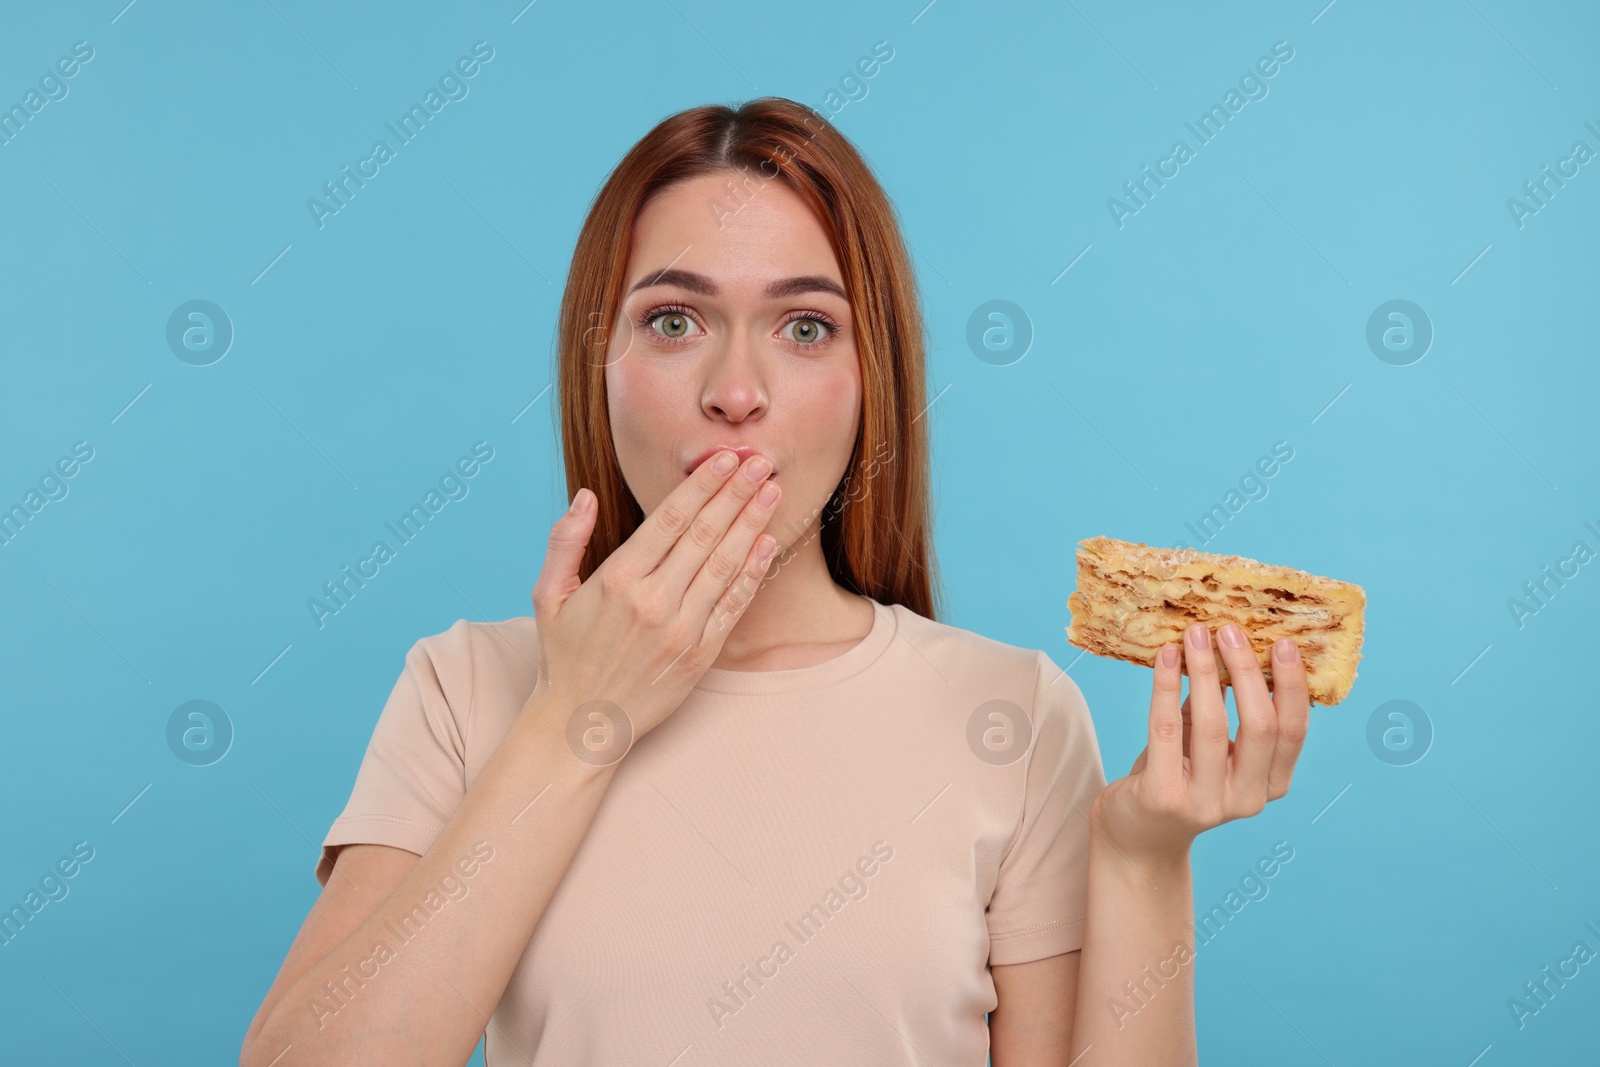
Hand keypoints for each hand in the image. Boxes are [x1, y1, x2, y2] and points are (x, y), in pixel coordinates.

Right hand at [527, 449, 781, 748]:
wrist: (582, 724)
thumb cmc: (564, 656)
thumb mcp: (548, 595)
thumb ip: (565, 541)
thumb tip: (586, 496)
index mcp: (617, 579)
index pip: (671, 518)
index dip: (703, 484)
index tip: (725, 459)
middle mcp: (653, 601)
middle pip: (706, 534)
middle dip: (736, 493)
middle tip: (760, 463)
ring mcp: (681, 629)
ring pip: (725, 565)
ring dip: (752, 524)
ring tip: (771, 492)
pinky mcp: (700, 654)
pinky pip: (733, 605)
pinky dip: (752, 573)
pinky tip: (766, 545)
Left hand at [1089, 621, 1310, 865]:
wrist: (1136, 836)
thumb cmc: (1180, 778)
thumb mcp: (1212, 748)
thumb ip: (1227, 709)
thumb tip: (1231, 645)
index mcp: (1270, 786)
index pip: (1293, 732)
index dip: (1291, 686)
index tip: (1284, 643)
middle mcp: (1246, 799)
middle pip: (1260, 726)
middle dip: (1247, 670)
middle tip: (1230, 629)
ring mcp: (1206, 803)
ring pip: (1213, 724)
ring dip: (1205, 671)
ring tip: (1195, 634)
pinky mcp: (1164, 796)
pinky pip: (1167, 729)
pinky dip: (1166, 686)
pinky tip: (1165, 657)